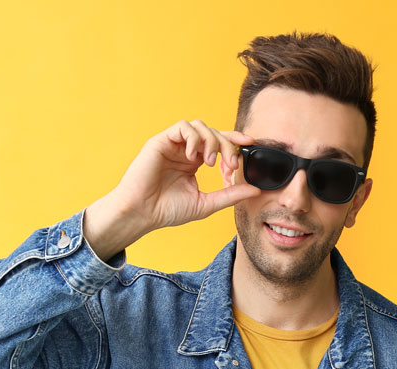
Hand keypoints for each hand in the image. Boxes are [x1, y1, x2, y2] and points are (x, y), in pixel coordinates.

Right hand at [117, 119, 260, 228]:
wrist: (140, 213)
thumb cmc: (166, 211)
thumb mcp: (205, 204)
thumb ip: (230, 195)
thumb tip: (256, 190)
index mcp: (193, 162)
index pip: (218, 144)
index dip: (235, 142)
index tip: (249, 147)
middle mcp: (183, 151)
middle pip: (213, 133)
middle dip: (227, 146)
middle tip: (231, 164)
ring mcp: (172, 145)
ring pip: (200, 127)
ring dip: (211, 141)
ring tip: (210, 162)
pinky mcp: (161, 141)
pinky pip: (183, 127)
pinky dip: (193, 138)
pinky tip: (193, 156)